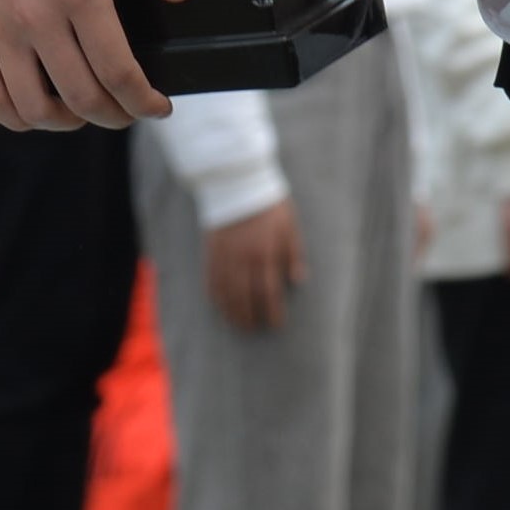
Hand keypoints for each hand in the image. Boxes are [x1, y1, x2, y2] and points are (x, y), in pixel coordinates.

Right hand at [0, 0, 184, 133]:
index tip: (158, 106)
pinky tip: (36, 107)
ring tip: (86, 110)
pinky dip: (17, 115)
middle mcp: (37, 18)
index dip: (144, 100)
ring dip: (69, 122)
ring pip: (36, 108)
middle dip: (117, 114)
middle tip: (131, 109)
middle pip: (84, 97)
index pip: (118, 70)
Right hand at [207, 198, 303, 334]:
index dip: (272, 312)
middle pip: (244, 297)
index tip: (275, 324)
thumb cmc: (268, 203)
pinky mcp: (210, 250)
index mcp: (265, 254)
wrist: (236, 181)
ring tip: (237, 323)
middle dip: (249, 316)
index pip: (269, 292)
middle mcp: (243, 259)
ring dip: (231, 311)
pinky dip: (215, 294)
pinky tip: (219, 304)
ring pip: (226, 292)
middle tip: (253, 328)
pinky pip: (211, 278)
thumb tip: (298, 280)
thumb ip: (293, 254)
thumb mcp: (289, 225)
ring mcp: (224, 256)